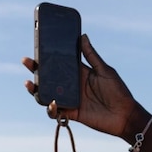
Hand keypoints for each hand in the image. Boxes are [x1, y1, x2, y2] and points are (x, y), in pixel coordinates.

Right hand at [21, 34, 144, 140]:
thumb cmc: (118, 91)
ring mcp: (70, 99)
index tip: (37, 47)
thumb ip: (91, 55)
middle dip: (36, 70)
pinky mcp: (71, 113)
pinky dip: (50, 108)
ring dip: (36, 89)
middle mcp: (72, 85)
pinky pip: (55, 111)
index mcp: (79, 72)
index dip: (48, 56)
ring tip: (29, 83)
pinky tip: (50, 103)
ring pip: (48, 94)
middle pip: (49, 77)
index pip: (60, 62)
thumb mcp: (104, 70)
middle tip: (27, 61)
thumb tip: (82, 36)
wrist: (125, 115)